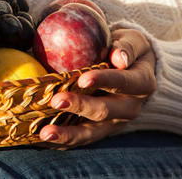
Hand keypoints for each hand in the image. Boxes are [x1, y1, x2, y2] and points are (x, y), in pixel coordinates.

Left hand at [39, 28, 155, 147]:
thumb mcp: (133, 40)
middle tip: (56, 101)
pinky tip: (41, 139)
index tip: (83, 80)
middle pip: (104, 111)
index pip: (123, 82)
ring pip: (91, 132)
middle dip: (79, 107)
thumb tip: (119, 57)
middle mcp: (129, 107)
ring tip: (45, 133)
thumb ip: (127, 46)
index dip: (104, 81)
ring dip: (67, 134)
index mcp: (141, 83)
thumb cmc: (127, 49)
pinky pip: (80, 138)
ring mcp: (114, 123)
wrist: (134, 72)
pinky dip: (62, 141)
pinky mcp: (100, 130)